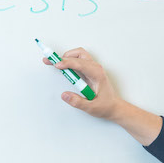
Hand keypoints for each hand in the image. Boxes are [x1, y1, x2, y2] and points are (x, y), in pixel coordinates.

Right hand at [43, 46, 162, 144]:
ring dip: (66, 57)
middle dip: (63, 57)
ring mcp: (93, 69)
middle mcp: (96, 69)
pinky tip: (61, 66)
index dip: (67, 63)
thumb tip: (64, 95)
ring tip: (53, 63)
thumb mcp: (92, 108)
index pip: (80, 64)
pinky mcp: (90, 71)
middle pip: (79, 55)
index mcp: (97, 75)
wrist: (115, 107)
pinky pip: (79, 61)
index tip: (56, 65)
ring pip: (79, 55)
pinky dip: (69, 60)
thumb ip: (78, 102)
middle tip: (49, 61)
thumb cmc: (106, 106)